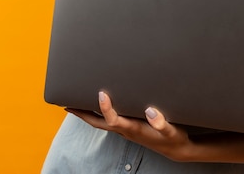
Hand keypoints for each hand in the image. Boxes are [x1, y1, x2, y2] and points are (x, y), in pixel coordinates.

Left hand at [66, 91, 193, 161]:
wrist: (176, 149)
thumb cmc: (174, 139)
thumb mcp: (172, 132)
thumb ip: (162, 123)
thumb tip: (150, 111)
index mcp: (134, 129)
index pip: (113, 120)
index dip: (105, 108)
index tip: (102, 93)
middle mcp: (126, 131)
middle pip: (98, 124)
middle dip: (82, 115)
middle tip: (67, 104)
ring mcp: (126, 131)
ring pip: (101, 123)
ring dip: (86, 115)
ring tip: (75, 103)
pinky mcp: (129, 129)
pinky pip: (108, 122)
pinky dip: (98, 115)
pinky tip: (97, 107)